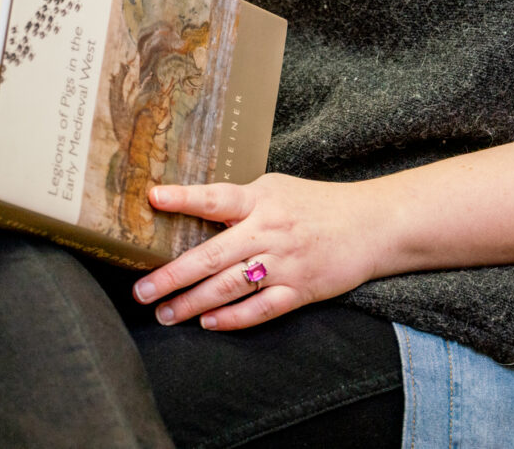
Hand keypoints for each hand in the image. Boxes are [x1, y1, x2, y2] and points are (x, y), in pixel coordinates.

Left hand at [131, 174, 384, 331]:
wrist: (372, 224)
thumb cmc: (316, 204)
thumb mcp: (276, 189)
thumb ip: (239, 201)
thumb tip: (193, 210)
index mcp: (260, 200)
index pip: (216, 199)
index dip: (184, 198)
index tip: (153, 198)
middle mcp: (269, 231)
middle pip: (212, 255)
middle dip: (172, 275)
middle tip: (141, 291)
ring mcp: (285, 263)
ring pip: (229, 287)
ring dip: (193, 303)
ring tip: (165, 314)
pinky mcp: (301, 290)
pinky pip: (261, 309)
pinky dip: (233, 319)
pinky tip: (208, 324)